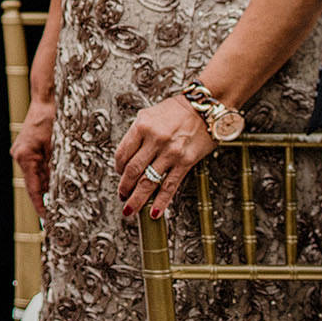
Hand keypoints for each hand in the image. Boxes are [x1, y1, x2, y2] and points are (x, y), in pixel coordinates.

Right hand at [12, 98, 56, 217]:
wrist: (47, 97)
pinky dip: (50, 175)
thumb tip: (65, 191)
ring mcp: (24, 151)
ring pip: (39, 176)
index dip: (42, 207)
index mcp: (25, 156)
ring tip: (65, 203)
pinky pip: (39, 167)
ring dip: (50, 187)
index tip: (50, 222)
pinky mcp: (29, 148)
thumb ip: (59, 168)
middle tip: (63, 217)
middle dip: (49, 199)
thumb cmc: (54, 117)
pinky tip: (62, 183)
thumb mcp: (60, 145)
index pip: (34, 189)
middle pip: (36, 184)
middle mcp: (21, 155)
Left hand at [115, 94, 215, 220]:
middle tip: (121, 197)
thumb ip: (136, 134)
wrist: (204, 108)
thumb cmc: (175, 111)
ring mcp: (170, 152)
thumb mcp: (148, 115)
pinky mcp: (186, 162)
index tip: (118, 174)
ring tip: (130, 209)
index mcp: (141, 126)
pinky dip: (161, 201)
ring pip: (149, 181)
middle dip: (124, 187)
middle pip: (133, 170)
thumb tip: (126, 157)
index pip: (122, 153)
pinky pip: (170, 186)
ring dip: (137, 198)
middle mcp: (154, 140)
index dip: (117, 167)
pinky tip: (154, 212)